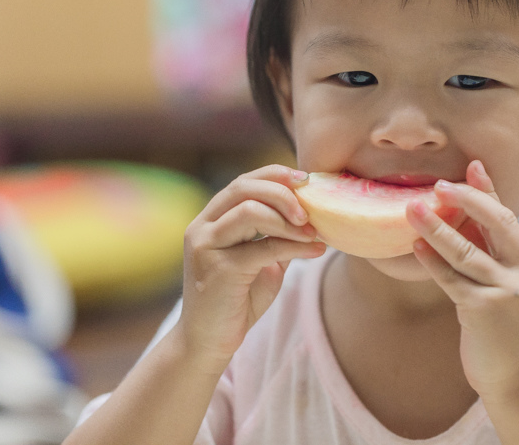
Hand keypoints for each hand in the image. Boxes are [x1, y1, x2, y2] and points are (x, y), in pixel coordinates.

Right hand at [177, 165, 325, 372]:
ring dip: (288, 219)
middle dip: (282, 192)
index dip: (274, 175)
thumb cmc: (237, 300)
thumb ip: (276, 235)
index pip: (242, 182)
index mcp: (211, 219)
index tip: (306, 180)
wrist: (208, 343)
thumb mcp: (261, 260)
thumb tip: (311, 211)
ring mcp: (206, 247)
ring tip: (314, 233)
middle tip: (311, 210)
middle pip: (243, 188)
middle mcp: (203, 227)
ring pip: (250, 211)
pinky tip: (316, 250)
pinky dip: (295, 245)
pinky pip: (263, 247)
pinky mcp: (218, 270)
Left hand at [407, 160, 518, 402]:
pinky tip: (415, 246)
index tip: (472, 165)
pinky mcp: (484, 312)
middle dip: (467, 199)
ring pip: (466, 250)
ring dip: (436, 226)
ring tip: (412, 208)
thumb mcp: (510, 290)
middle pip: (496, 223)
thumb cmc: (508, 334)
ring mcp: (507, 293)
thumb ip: (495, 258)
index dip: (488, 190)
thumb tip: (467, 221)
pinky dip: (432, 261)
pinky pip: (451, 279)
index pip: (509, 218)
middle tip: (439, 184)